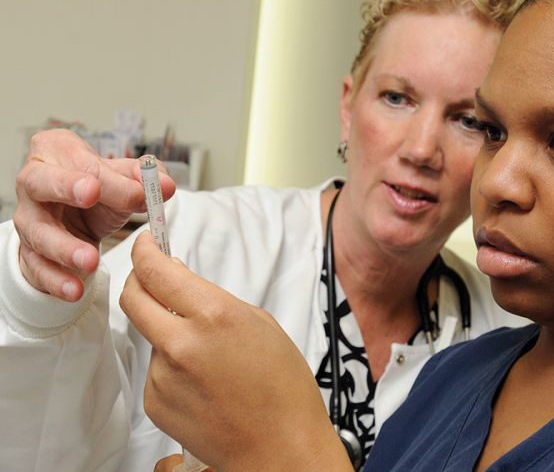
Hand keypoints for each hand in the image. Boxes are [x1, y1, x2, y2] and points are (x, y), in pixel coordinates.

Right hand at [13, 129, 174, 300]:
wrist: (72, 218)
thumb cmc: (95, 192)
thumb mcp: (121, 180)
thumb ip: (144, 179)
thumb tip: (166, 184)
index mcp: (56, 153)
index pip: (82, 161)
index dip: (108, 177)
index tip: (134, 191)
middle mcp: (34, 184)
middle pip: (40, 182)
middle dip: (66, 187)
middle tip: (91, 194)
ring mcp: (28, 221)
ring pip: (39, 233)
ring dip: (65, 248)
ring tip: (90, 260)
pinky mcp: (30, 254)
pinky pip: (39, 269)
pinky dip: (57, 281)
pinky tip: (75, 289)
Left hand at [121, 232, 351, 471]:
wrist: (280, 446)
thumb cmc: (283, 388)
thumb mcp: (260, 324)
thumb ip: (214, 299)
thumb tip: (178, 281)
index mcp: (214, 316)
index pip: (158, 271)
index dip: (146, 251)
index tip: (146, 245)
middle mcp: (182, 344)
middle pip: (133, 298)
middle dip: (139, 280)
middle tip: (153, 278)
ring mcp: (164, 376)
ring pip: (151, 337)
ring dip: (168, 333)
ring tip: (209, 357)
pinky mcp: (156, 403)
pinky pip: (155, 370)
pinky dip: (172, 367)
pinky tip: (204, 382)